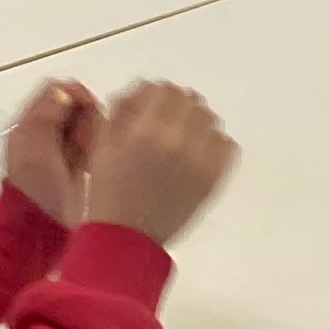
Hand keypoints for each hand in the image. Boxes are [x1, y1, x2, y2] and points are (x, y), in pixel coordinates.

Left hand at [2, 80, 100, 225]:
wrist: (37, 230)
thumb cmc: (36, 185)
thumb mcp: (35, 142)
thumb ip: (49, 110)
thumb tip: (70, 89)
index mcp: (30, 124)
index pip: (60, 91)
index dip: (78, 96)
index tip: (91, 113)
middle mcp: (44, 134)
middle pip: (75, 106)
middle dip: (88, 117)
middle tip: (89, 141)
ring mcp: (60, 152)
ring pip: (86, 125)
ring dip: (94, 134)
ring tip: (92, 154)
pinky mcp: (74, 168)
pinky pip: (91, 145)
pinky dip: (97, 148)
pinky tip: (95, 164)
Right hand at [85, 81, 236, 242]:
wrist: (126, 238)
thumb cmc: (107, 192)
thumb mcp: (101, 147)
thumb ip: (120, 112)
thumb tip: (140, 90)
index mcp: (146, 130)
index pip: (165, 90)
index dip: (155, 95)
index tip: (149, 105)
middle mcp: (178, 140)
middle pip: (191, 101)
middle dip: (176, 106)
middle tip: (164, 121)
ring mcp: (201, 159)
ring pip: (210, 120)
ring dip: (196, 122)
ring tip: (181, 138)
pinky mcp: (214, 178)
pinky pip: (226, 144)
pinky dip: (214, 143)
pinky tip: (196, 153)